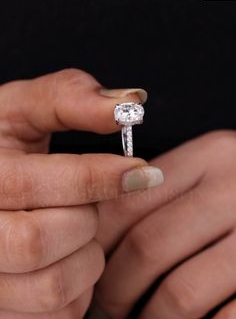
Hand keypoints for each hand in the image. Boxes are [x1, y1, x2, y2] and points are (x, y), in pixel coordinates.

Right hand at [0, 68, 158, 318]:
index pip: (41, 188)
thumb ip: (71, 97)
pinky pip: (54, 317)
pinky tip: (67, 259)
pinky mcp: (1, 305)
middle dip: (84, 222)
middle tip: (90, 205)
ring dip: (84, 259)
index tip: (143, 173)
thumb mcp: (25, 109)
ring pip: (50, 288)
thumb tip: (131, 104)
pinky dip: (77, 290)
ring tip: (77, 231)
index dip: (102, 179)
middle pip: (39, 243)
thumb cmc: (5, 143)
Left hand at [96, 130, 235, 318]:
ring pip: (179, 293)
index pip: (130, 200)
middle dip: (117, 287)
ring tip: (144, 318)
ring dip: (151, 318)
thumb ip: (163, 194)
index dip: (100, 242)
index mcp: (210, 156)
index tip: (92, 265)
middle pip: (148, 246)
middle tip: (111, 304)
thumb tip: (101, 234)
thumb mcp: (208, 174)